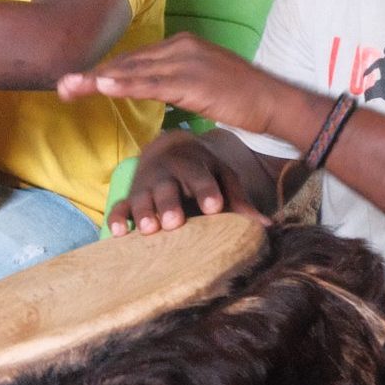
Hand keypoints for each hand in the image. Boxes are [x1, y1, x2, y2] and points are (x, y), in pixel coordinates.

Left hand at [57, 33, 291, 134]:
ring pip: (134, 72)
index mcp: (181, 45)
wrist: (274, 102)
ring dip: (98, 81)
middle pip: (127, 63)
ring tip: (70, 87)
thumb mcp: (202, 85)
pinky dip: (125, 86)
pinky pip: (152, 84)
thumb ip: (175, 82)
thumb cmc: (242, 99)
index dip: (104, 72)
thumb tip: (152, 88)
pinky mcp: (193, 81)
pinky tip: (103, 89)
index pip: (134, 60)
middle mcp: (181, 47)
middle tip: (61, 85)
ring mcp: (187, 62)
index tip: (77, 82)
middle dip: (92, 76)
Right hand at [106, 129, 270, 235]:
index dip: (206, 191)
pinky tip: (119, 233)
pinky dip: (117, 219)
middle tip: (176, 222)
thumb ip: (238, 200)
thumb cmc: (201, 171)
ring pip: (142, 198)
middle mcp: (167, 174)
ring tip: (150, 229)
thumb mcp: (222, 177)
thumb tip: (267, 226)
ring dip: (145, 212)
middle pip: (167, 189)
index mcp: (193, 166)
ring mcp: (145, 186)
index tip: (213, 207)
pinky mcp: (129, 197)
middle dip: (170, 204)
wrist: (169, 151)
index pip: (200, 177)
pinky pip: (119, 207)